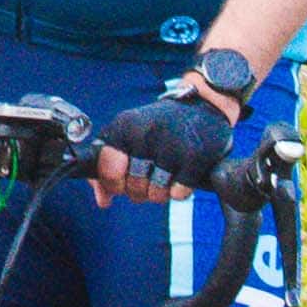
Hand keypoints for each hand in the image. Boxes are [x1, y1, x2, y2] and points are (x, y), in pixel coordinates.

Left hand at [89, 82, 240, 203]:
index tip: (122, 180)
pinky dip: (180, 190)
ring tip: (166, 174)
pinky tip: (183, 173)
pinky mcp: (195, 157)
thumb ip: (107, 165)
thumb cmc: (160, 127)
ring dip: (161, 192)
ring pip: (155, 195)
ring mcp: (172, 144)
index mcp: (125, 126)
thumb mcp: (128, 134)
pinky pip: (178, 194)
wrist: (203, 106)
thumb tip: (103, 200)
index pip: (108, 171)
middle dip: (140, 190)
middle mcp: (146, 134)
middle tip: (150, 175)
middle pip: (133, 189)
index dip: (114, 183)